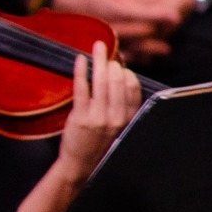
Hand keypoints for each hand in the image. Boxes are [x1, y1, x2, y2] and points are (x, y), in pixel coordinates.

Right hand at [50, 0, 188, 62]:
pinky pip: (113, 51)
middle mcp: (108, 24)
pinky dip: (128, 55)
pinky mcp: (90, 40)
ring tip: (160, 51)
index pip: (143, 13)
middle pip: (140, 32)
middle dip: (157, 33)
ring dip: (146, 48)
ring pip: (130, 45)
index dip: (160, 15)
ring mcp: (99, 34)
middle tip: (168, 35)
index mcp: (111, 7)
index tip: (174, 16)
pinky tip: (135, 58)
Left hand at [54, 41, 139, 182]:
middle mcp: (116, 117)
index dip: (125, 70)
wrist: (80, 165)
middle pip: (117, 81)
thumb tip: (118, 78)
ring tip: (96, 47)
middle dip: (111, 61)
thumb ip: (119, 106)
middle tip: (103, 47)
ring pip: (101, 82)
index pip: (132, 88)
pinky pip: (82, 88)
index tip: (118, 59)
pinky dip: (81, 71)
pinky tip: (80, 59)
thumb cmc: (97, 143)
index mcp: (128, 118)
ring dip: (99, 60)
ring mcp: (98, 117)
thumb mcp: (117, 126)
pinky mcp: (80, 118)